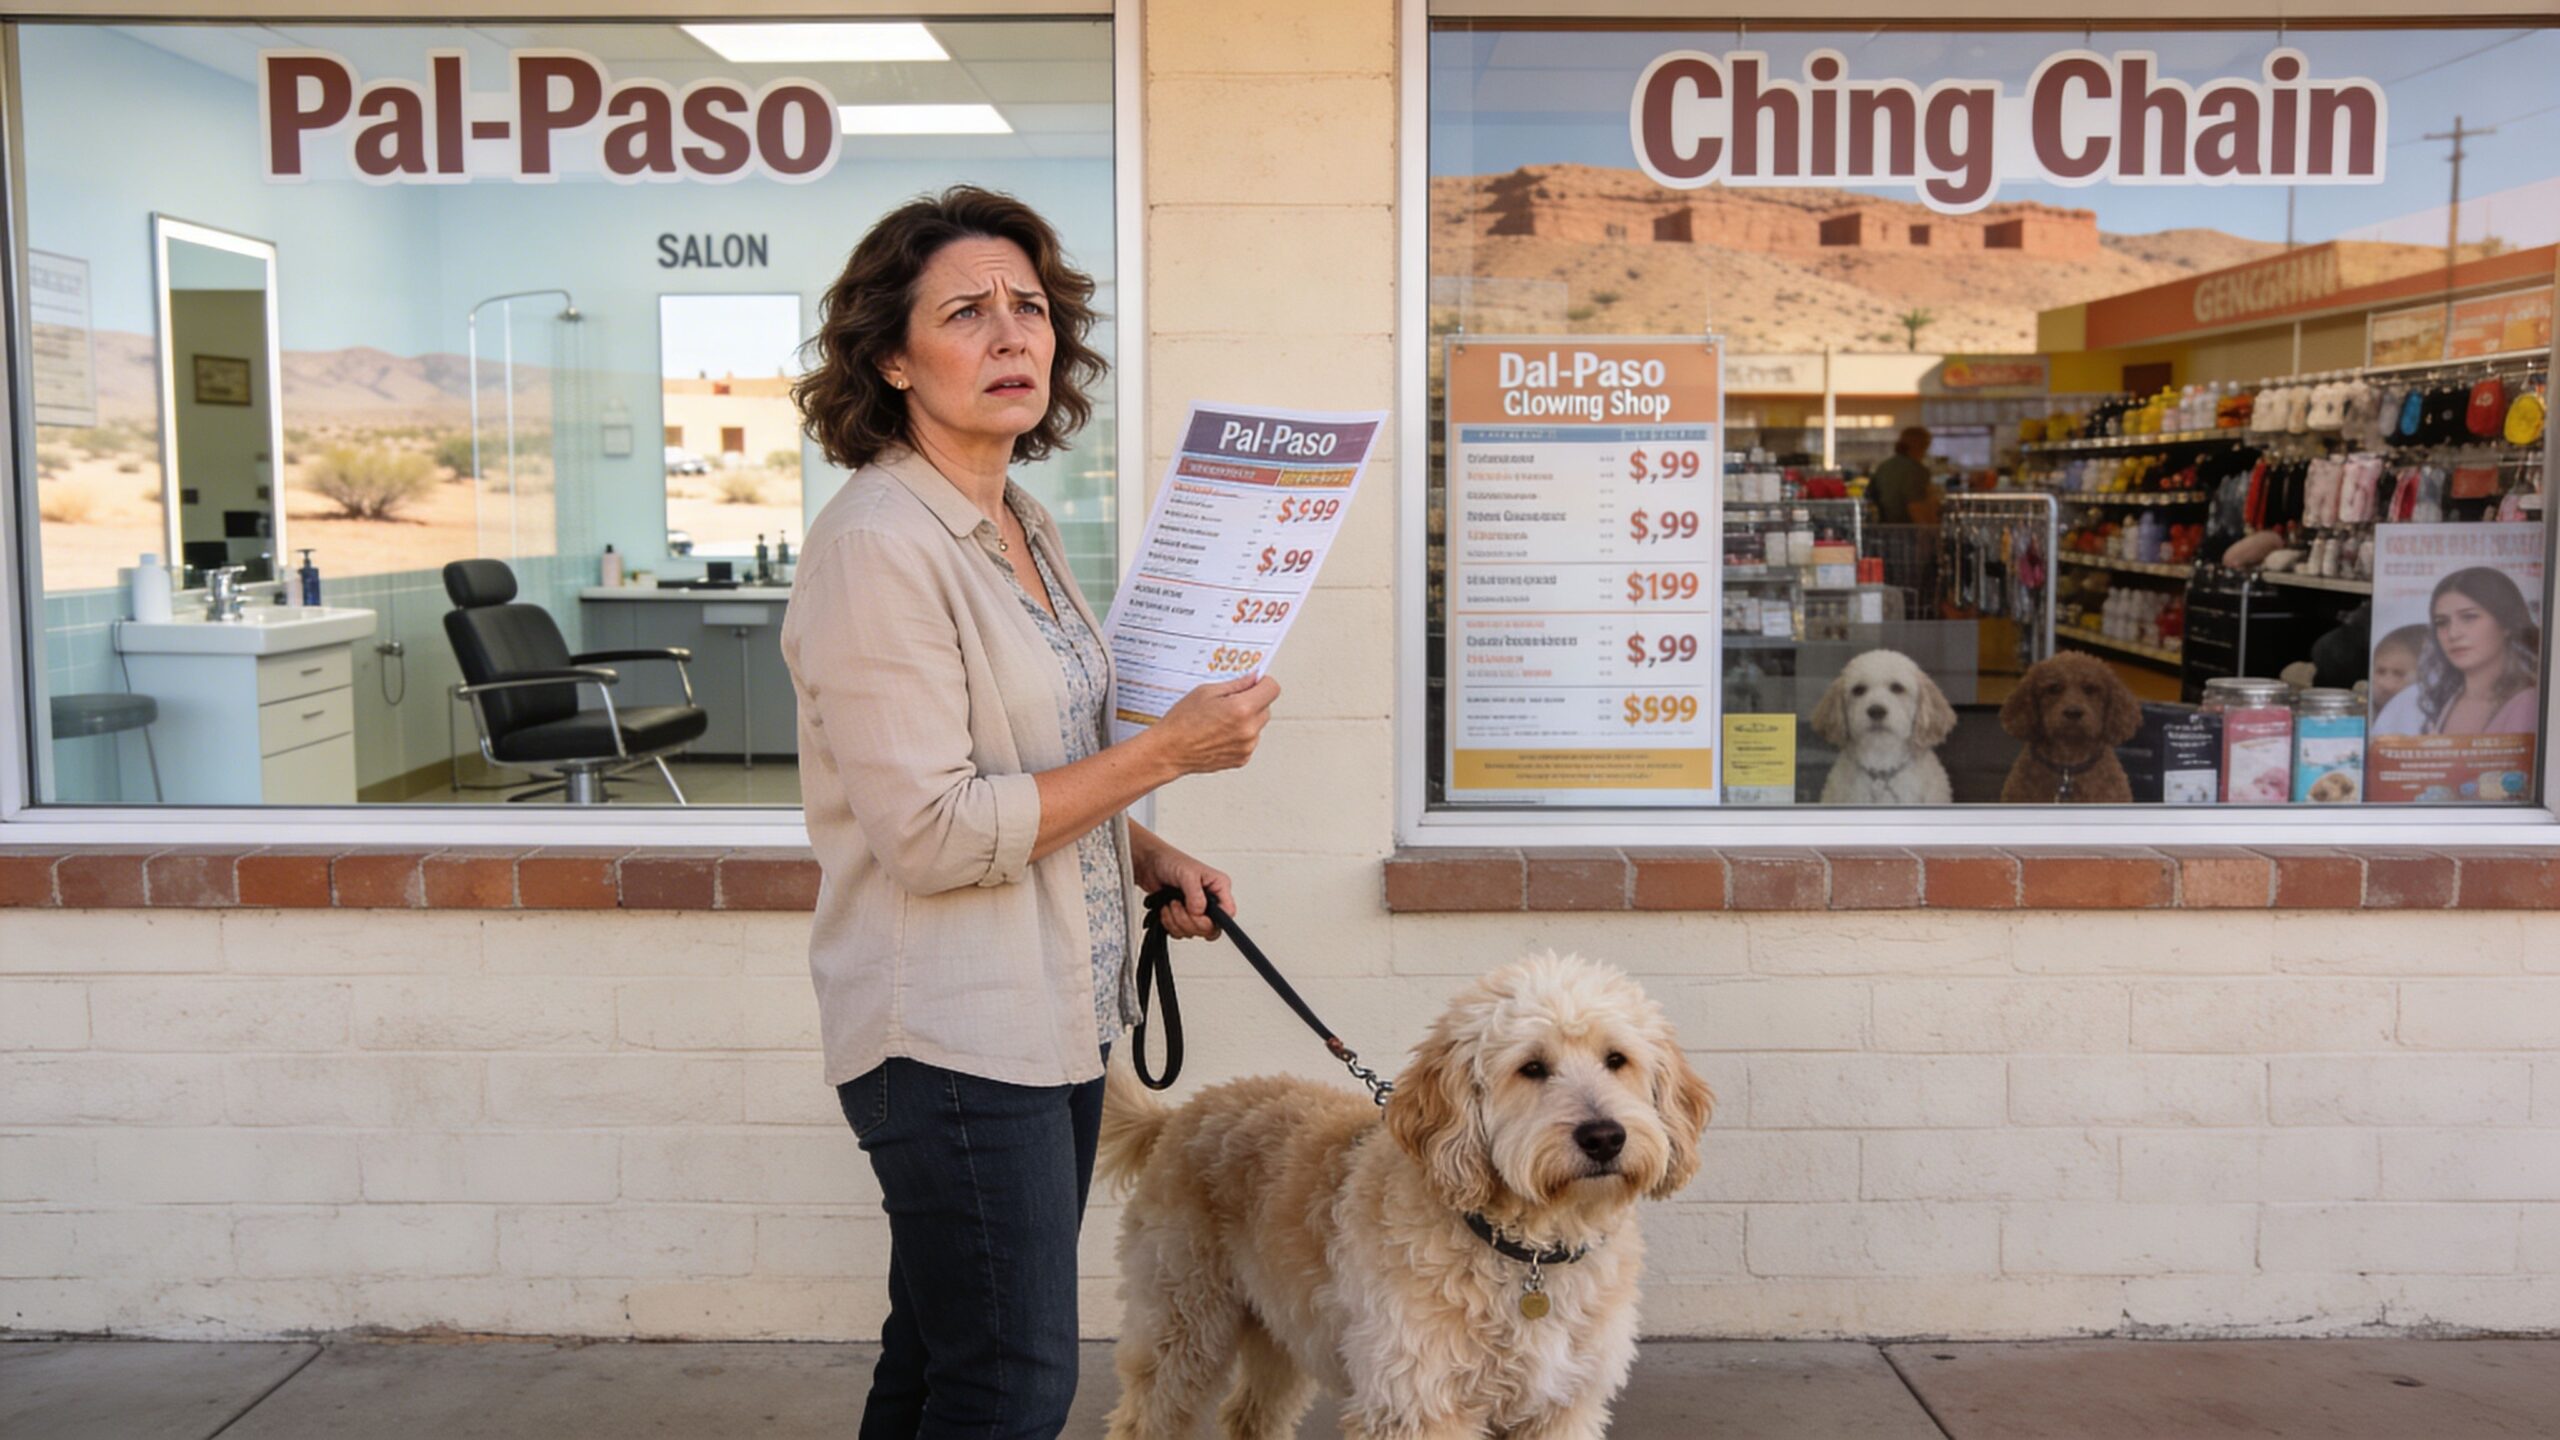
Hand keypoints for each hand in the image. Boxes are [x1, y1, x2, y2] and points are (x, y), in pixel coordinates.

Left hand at [1134, 839, 1231, 940]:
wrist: (1150, 865)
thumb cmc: (1170, 861)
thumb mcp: (1186, 873)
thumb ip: (1195, 894)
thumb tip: (1200, 911)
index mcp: (1219, 887)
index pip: (1228, 913)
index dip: (1213, 920)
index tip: (1196, 913)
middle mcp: (1210, 901)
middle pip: (1209, 929)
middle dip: (1189, 921)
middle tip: (1178, 905)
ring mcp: (1197, 911)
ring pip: (1193, 933)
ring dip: (1176, 921)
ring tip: (1171, 904)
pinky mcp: (1184, 918)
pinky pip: (1180, 933)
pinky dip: (1169, 924)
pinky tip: (1166, 910)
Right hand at [1151, 675, 1279, 776]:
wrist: (1169, 750)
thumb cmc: (1182, 722)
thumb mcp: (1207, 691)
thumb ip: (1236, 684)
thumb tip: (1253, 679)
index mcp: (1242, 709)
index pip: (1272, 689)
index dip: (1263, 683)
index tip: (1254, 683)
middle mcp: (1249, 730)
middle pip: (1266, 707)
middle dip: (1253, 701)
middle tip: (1230, 701)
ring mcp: (1247, 746)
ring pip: (1258, 725)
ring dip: (1247, 720)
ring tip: (1220, 720)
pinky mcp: (1242, 759)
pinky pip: (1250, 740)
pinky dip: (1240, 735)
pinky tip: (1220, 733)